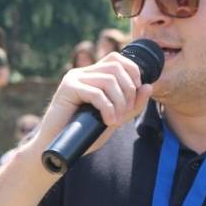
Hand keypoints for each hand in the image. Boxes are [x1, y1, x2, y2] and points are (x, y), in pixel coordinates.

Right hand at [34, 53, 152, 155]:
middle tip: (127, 111)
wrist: (56, 147)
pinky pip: (96, 93)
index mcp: (92, 75)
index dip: (133, 71)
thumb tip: (149, 86)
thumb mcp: (115, 118)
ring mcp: (73, 79)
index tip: (138, 93)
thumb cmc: (84, 134)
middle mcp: (82, 73)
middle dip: (129, 90)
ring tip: (117, 120)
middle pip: (116, 67)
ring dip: (120, 102)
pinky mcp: (67, 89)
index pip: (117, 59)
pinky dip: (108, 108)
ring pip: (109, 80)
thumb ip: (132, 105)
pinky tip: (108, 122)